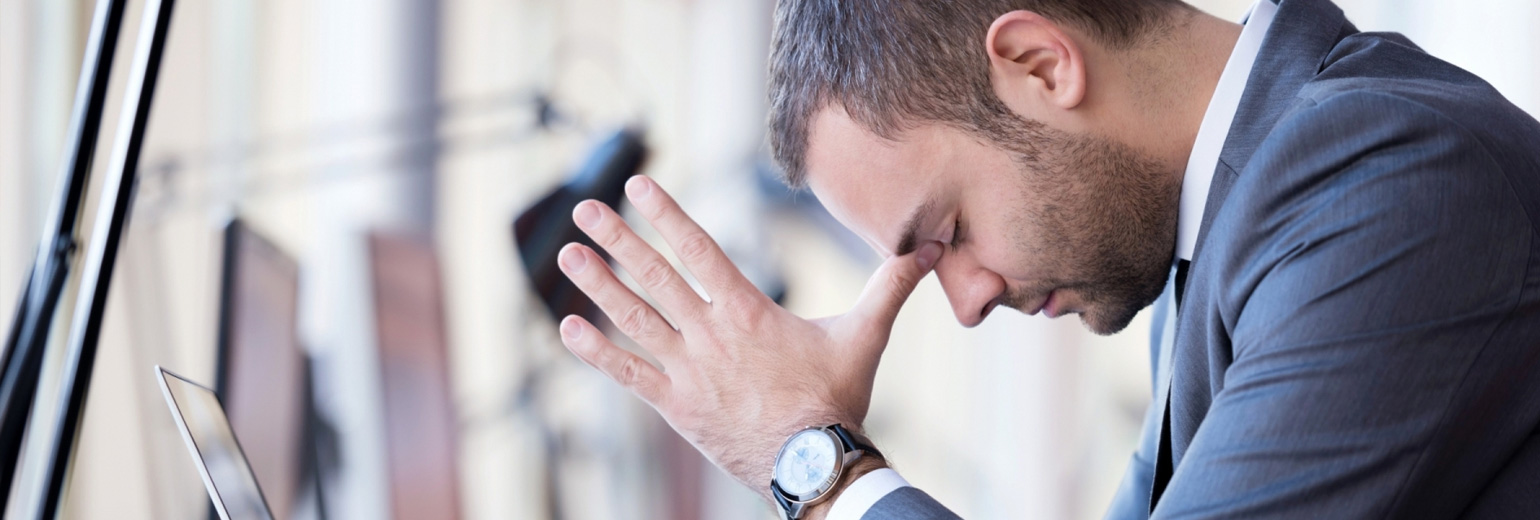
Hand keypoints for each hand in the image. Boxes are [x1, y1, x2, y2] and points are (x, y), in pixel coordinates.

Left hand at [556, 175, 941, 497]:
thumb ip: (890, 285)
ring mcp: (687, 369)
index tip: (637, 185)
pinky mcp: (675, 405)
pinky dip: (597, 351)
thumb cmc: (837, 400)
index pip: (699, 248)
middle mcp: (709, 334)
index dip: (665, 213)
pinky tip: (567, 329)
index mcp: (746, 310)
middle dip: (617, 238)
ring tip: (568, 253)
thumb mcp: (865, 334)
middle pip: (655, 275)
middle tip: (585, 207)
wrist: (814, 463)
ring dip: (597, 283)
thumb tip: (929, 247)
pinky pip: (627, 373)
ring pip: (633, 317)